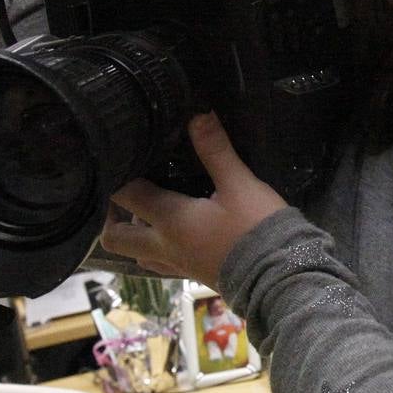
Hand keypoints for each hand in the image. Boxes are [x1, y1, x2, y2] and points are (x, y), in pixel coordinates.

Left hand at [101, 112, 285, 289]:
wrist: (280, 277)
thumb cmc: (256, 228)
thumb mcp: (239, 184)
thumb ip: (216, 150)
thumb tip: (198, 114)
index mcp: (170, 220)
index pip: (125, 196)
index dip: (116, 176)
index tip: (119, 158)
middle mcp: (164, 246)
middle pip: (115, 237)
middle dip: (111, 214)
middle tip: (126, 191)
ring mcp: (176, 265)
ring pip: (136, 254)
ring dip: (133, 234)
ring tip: (148, 211)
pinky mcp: (192, 275)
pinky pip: (159, 264)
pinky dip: (155, 248)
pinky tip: (173, 232)